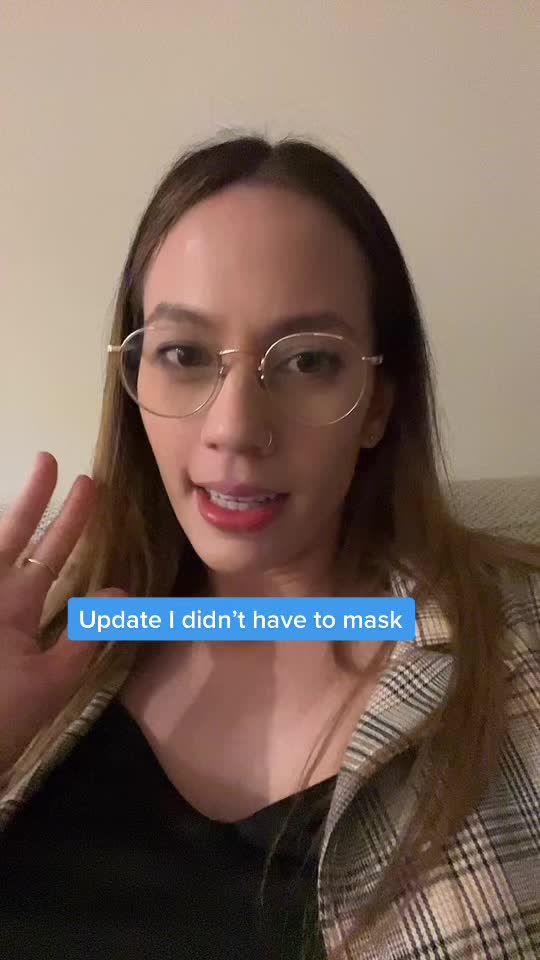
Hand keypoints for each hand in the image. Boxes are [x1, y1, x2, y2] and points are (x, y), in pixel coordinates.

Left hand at [0, 452, 125, 775]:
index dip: (67, 514)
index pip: (47, 548)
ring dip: (20, 527)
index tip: (85, 481)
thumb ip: (84, 636)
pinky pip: (4, 583)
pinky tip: (16, 559)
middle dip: (40, 503)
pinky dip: (10, 562)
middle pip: (17, 538)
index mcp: (14, 604)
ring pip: (3, 558)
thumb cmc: (2, 716)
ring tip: (34, 495)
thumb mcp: (51, 683)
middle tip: (55, 464)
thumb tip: (118, 592)